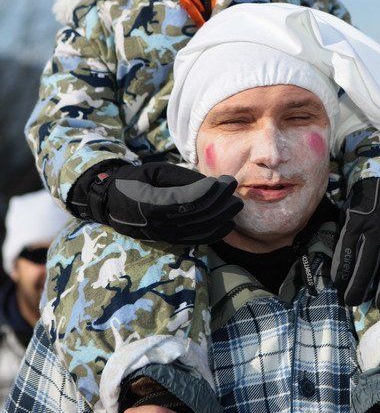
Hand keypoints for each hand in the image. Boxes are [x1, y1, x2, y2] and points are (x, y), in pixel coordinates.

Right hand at [70, 161, 242, 246]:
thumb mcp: (154, 172)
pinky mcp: (168, 240)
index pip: (186, 200)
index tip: (226, 181)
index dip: (209, 192)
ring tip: (235, 205)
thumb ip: (180, 178)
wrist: (112, 201)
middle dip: (220, 203)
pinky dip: (213, 233)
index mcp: (149, 204)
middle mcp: (157, 224)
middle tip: (235, 189)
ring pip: (198, 230)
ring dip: (221, 218)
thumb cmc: (134, 180)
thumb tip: (210, 184)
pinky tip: (227, 224)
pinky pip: (194, 240)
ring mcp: (163, 235)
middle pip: (196, 216)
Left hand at [331, 178, 379, 308]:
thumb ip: (345, 235)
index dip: (341, 275)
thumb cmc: (365, 199)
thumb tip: (337, 264)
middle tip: (354, 302)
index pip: (345, 254)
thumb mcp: (348, 212)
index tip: (340, 288)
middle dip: (358, 289)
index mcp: (356, 223)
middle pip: (366, 266)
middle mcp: (376, 230)